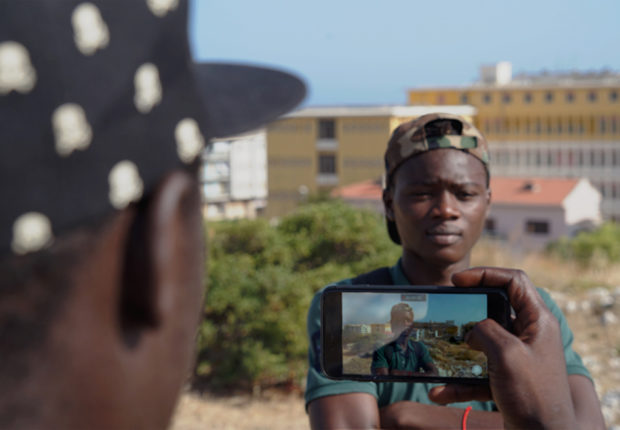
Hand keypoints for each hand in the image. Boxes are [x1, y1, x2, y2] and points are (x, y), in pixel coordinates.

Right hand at [428, 267, 578, 429]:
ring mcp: (518, 357)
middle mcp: (529, 335)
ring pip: (482, 344)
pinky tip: (439, 391)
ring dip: (458, 352)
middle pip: (494, 310)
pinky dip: (459, 381)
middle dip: (467, 312)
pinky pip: (479, 373)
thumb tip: (472, 330)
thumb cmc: (533, 395)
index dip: (485, 274)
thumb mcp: (506, 354)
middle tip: (446, 310)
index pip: (513, 281)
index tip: (457, 281)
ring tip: (437, 351)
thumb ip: (485, 330)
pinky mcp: (508, 379)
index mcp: (538, 320)